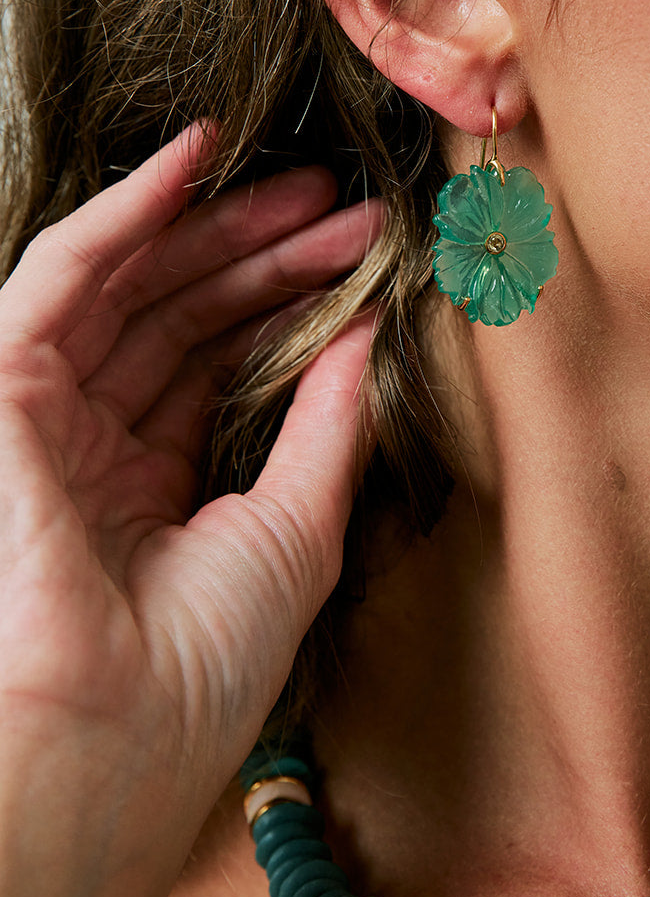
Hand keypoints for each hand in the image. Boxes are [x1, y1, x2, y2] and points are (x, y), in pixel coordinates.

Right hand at [0, 124, 380, 896]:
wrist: (113, 734)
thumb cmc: (198, 670)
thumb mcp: (297, 533)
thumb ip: (328, 426)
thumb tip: (366, 334)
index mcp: (154, 491)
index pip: (222, 366)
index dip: (293, 305)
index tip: (367, 258)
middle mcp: (96, 449)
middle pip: (184, 318)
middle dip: (268, 256)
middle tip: (348, 206)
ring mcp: (48, 420)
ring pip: (134, 287)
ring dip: (218, 227)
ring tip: (309, 186)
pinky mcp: (5, 391)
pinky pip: (62, 275)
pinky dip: (126, 212)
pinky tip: (191, 162)